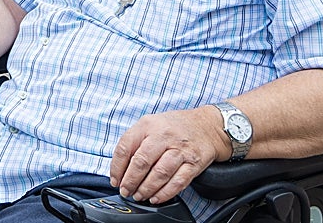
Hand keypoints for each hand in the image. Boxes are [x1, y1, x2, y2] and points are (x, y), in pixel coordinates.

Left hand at [110, 106, 226, 204]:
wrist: (207, 126)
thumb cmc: (174, 126)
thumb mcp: (150, 124)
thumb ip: (135, 141)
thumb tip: (120, 167)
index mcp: (147, 125)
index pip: (125, 147)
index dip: (117, 167)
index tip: (115, 180)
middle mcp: (163, 136)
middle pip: (142, 161)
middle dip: (130, 181)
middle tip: (126, 191)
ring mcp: (180, 150)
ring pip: (159, 173)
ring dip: (146, 188)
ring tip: (139, 195)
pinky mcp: (194, 163)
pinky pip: (178, 181)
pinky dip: (165, 193)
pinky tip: (156, 197)